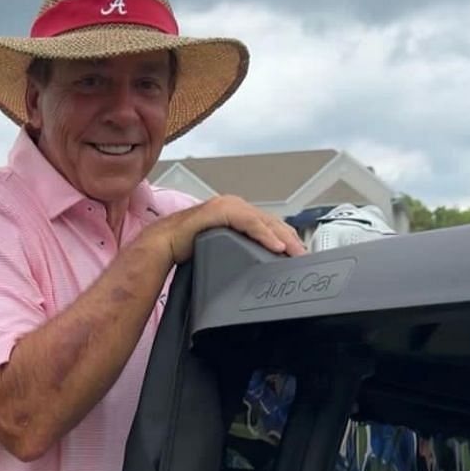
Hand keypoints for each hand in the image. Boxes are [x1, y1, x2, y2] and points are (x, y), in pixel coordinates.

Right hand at [154, 195, 305, 262]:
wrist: (165, 243)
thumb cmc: (192, 245)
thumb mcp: (226, 247)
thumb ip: (243, 249)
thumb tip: (262, 265)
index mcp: (239, 213)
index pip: (271, 225)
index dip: (288, 239)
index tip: (300, 255)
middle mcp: (236, 206)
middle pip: (272, 222)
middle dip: (291, 240)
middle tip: (304, 257)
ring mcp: (228, 206)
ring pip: (264, 221)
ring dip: (283, 238)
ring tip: (295, 253)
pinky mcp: (220, 210)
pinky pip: (249, 222)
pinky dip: (264, 235)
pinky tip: (276, 246)